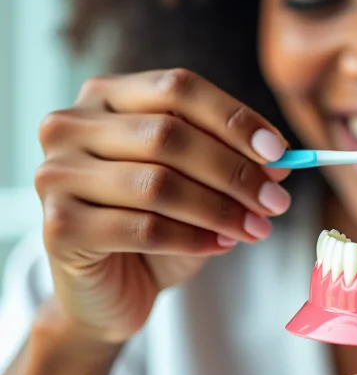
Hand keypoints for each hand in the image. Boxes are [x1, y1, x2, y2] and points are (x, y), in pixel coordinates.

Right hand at [35, 68, 290, 342]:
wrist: (111, 286)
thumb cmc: (157, 223)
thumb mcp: (199, 184)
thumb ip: (233, 162)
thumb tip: (281, 160)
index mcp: (106, 96)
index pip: (177, 88)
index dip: (234, 118)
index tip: (279, 152)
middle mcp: (71, 125)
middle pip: (169, 134)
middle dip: (235, 171)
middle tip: (276, 202)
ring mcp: (56, 174)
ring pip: (158, 184)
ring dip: (220, 209)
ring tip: (257, 229)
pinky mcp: (58, 227)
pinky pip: (143, 228)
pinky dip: (193, 238)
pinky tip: (221, 246)